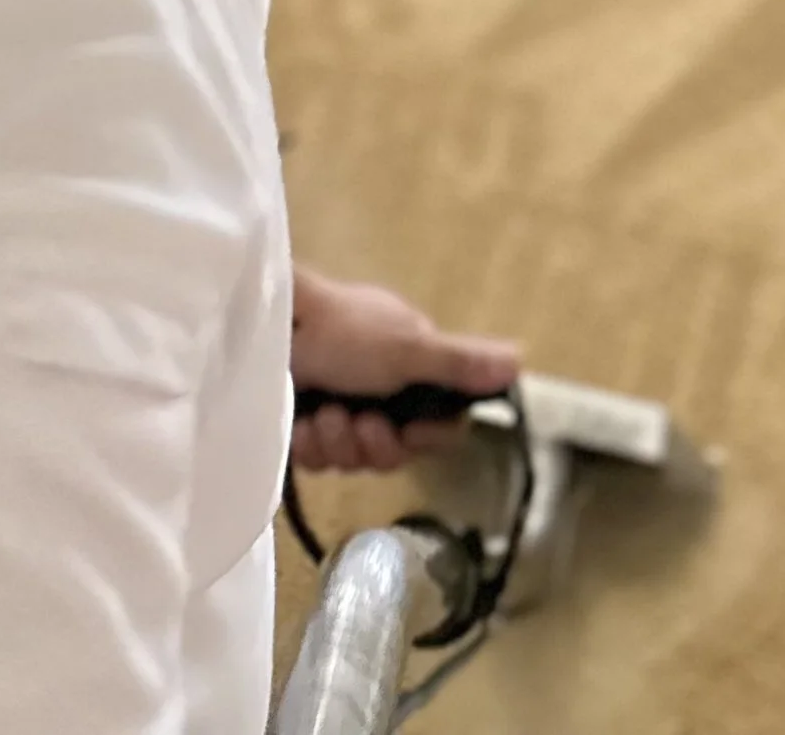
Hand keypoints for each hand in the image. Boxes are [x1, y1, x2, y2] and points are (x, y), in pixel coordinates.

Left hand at [287, 266, 520, 473]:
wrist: (264, 327)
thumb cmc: (341, 329)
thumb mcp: (406, 347)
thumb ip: (459, 361)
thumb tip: (520, 360)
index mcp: (407, 365)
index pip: (436, 424)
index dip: (424, 437)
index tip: (411, 431)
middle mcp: (375, 385)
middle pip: (393, 449)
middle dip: (375, 443)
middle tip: (360, 422)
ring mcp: (336, 402)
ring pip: (354, 457)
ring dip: (340, 442)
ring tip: (324, 415)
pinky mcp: (299, 420)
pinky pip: (317, 458)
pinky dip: (310, 443)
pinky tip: (302, 424)